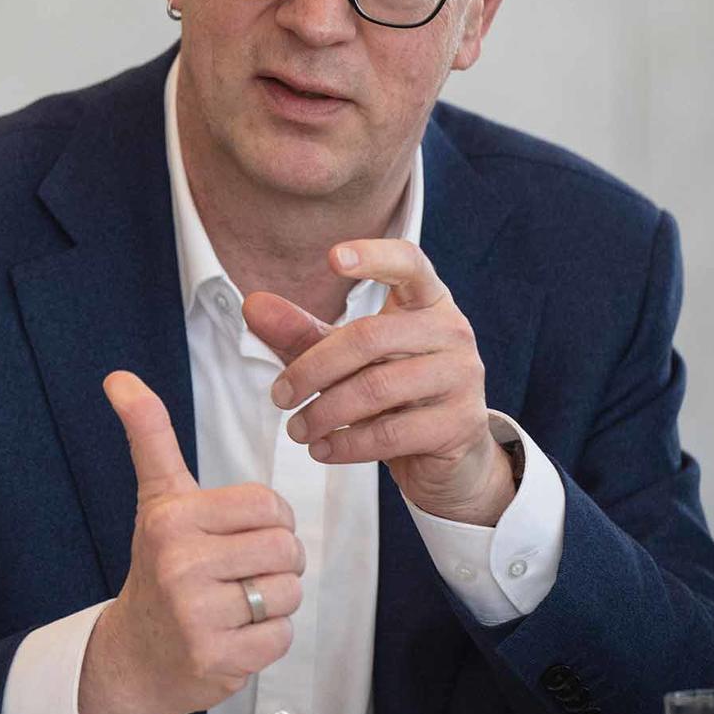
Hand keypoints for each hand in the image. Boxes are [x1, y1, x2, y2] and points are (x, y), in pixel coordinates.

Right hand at [77, 371, 303, 713]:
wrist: (135, 652)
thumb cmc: (160, 566)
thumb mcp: (157, 497)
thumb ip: (149, 434)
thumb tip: (120, 377)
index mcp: (174, 517)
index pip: (270, 507)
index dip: (270, 521)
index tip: (242, 534)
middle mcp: (180, 564)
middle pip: (286, 550)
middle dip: (276, 562)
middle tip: (239, 572)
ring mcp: (196, 616)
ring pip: (288, 593)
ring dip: (274, 602)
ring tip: (235, 604)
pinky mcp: (216, 659)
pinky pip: (281, 637)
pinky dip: (267, 639)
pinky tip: (233, 634)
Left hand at [245, 239, 516, 525]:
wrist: (450, 457)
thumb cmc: (394, 391)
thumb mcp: (347, 358)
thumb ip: (302, 332)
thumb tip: (251, 305)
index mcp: (428, 301)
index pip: (408, 262)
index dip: (373, 256)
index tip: (332, 258)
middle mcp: (452, 331)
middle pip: (370, 336)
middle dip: (313, 369)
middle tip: (279, 396)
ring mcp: (462, 377)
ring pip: (376, 387)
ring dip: (324, 412)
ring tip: (297, 429)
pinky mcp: (460, 424)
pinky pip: (391, 432)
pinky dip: (346, 443)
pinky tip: (323, 449)